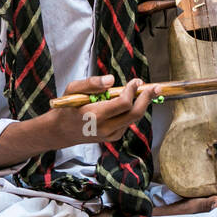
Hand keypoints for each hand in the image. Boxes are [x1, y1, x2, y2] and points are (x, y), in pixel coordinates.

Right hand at [41, 75, 159, 148]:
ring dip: (141, 104)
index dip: (133, 91)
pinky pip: (128, 123)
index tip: (137, 81)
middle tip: (156, 88)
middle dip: (147, 99)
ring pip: (133, 119)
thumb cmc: (67, 107)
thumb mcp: (73, 89)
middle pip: (135, 114)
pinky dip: (131, 111)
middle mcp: (105, 128)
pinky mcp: (112, 137)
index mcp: (95, 115)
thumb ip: (92, 83)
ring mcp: (110, 135)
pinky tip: (128, 103)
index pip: (123, 103)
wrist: (60, 131)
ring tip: (144, 91)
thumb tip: (111, 79)